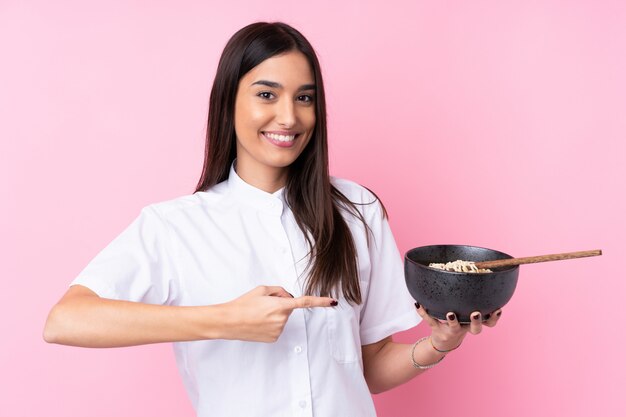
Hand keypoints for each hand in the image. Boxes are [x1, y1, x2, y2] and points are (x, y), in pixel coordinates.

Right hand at [221, 285, 336, 342]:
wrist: (228, 321)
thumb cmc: (243, 304)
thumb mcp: (261, 290)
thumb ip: (279, 290)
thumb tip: (287, 297)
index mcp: (280, 305)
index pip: (305, 302)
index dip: (320, 301)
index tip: (332, 302)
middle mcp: (282, 319)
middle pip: (289, 308)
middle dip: (280, 304)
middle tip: (263, 304)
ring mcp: (278, 330)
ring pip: (282, 318)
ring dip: (274, 314)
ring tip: (258, 314)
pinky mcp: (274, 338)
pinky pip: (277, 327)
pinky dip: (270, 323)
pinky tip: (258, 323)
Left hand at [415, 304, 502, 351]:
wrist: (443, 341)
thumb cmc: (458, 321)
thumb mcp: (466, 311)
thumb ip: (471, 298)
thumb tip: (474, 272)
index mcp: (473, 322)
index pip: (489, 322)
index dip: (494, 317)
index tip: (498, 309)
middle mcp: (465, 328)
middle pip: (476, 329)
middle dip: (477, 321)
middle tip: (476, 313)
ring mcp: (451, 330)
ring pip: (455, 328)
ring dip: (453, 321)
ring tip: (450, 314)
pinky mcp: (437, 330)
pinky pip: (430, 321)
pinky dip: (423, 312)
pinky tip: (418, 304)